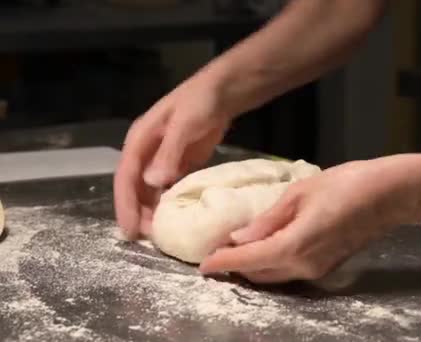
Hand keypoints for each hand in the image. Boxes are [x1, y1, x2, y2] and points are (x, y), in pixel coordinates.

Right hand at [114, 73, 230, 238]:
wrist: (224, 93)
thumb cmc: (200, 103)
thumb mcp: (184, 125)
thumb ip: (169, 153)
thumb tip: (152, 184)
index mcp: (140, 140)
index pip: (125, 177)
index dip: (125, 204)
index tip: (129, 230)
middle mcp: (147, 151)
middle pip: (135, 187)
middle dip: (138, 212)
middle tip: (147, 239)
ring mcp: (163, 158)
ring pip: (151, 190)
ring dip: (153, 210)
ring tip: (160, 234)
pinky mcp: (180, 162)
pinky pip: (169, 187)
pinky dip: (169, 202)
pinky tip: (176, 218)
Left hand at [199, 158, 420, 283]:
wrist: (388, 194)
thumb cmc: (344, 184)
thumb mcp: (299, 193)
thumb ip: (267, 219)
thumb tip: (239, 237)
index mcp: (294, 246)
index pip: (248, 261)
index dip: (223, 263)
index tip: (202, 264)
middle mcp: (303, 267)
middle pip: (259, 274)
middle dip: (235, 265)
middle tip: (217, 247)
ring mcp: (317, 270)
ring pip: (274, 275)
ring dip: (253, 265)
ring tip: (236, 246)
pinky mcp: (327, 267)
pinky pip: (290, 271)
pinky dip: (271, 262)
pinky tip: (265, 244)